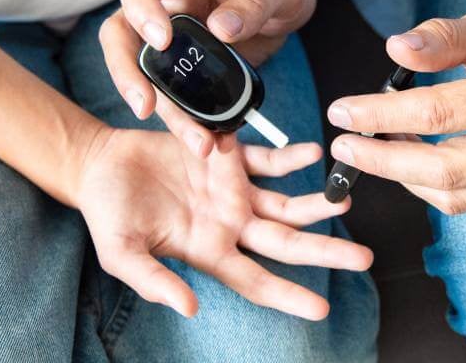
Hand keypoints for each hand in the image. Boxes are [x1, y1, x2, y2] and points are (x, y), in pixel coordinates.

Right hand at [76, 128, 370, 318]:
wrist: (100, 164)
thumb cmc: (109, 215)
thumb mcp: (121, 254)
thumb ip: (154, 282)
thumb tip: (190, 309)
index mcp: (209, 251)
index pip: (257, 281)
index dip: (288, 296)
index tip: (321, 311)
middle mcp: (229, 224)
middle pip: (287, 242)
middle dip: (327, 250)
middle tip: (365, 259)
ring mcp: (232, 190)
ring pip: (287, 201)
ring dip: (317, 202)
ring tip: (345, 199)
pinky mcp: (228, 156)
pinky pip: (267, 159)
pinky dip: (290, 156)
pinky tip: (311, 153)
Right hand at [99, 0, 315, 156]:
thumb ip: (254, 3)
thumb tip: (220, 29)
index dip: (138, 6)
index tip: (163, 40)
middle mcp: (168, 7)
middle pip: (121, 34)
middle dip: (126, 73)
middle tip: (146, 107)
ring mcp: (174, 41)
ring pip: (148, 77)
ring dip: (167, 113)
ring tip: (199, 143)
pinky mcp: (189, 71)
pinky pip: (179, 98)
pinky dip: (193, 123)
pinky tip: (216, 142)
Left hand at [326, 10, 465, 214]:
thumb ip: (447, 37)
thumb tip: (394, 49)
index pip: (439, 113)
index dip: (382, 114)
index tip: (342, 111)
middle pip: (443, 171)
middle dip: (383, 161)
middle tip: (342, 147)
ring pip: (454, 198)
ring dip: (403, 177)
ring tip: (374, 148)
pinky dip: (433, 186)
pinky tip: (411, 159)